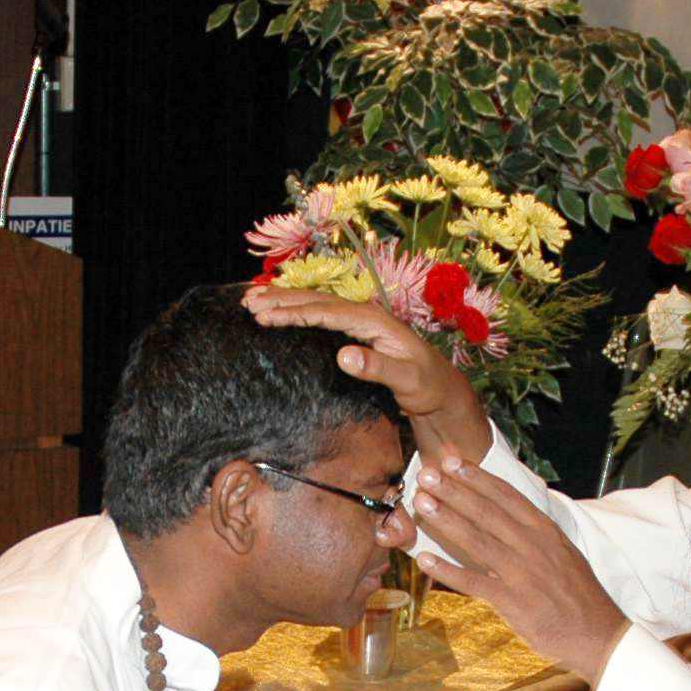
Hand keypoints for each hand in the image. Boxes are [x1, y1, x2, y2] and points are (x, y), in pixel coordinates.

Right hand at [240, 285, 493, 464]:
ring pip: (316, 305)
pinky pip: (321, 315)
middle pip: (316, 301)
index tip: (266, 316)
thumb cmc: (427, 387)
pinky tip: (280, 312)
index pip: (326, 311)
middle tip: (247, 303)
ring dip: (284, 302)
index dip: (295, 311)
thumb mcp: (406, 381)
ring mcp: (360, 323)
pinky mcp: (356, 333)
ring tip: (252, 302)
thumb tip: (342, 355)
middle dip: (281, 300)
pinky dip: (297, 311)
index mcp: (374, 321)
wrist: (442, 390)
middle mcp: (365, 316)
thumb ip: (376, 368)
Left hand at [410, 452, 631, 680]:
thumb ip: (534, 535)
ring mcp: (522, 572)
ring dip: (446, 519)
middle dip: (453, 489)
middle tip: (426, 473)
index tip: (452, 460)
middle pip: (486, 511)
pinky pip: (473, 581)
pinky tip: (424, 560)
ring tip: (421, 503)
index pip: (506, 495)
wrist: (599, 634)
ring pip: (477, 539)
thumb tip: (508, 518)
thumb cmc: (578, 594)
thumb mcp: (562, 553)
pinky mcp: (512, 600)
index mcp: (545, 530)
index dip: (476, 476)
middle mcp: (533, 544)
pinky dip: (447, 570)